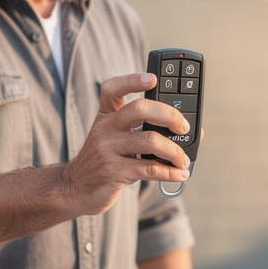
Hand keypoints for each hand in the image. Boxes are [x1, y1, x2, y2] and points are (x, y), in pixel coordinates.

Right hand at [60, 73, 192, 215]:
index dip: (132, 79)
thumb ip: (145, 131)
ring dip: (174, 151)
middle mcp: (105, 128)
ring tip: (183, 160)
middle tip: (183, 127)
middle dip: (169, 115)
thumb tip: (190, 132)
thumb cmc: (104, 161)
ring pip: (150, 141)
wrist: (77, 189)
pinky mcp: (114, 171)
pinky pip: (149, 168)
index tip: (153, 79)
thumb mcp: (117, 140)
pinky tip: (179, 174)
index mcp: (106, 115)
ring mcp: (108, 149)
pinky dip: (170, 172)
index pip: (112, 88)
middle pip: (139, 109)